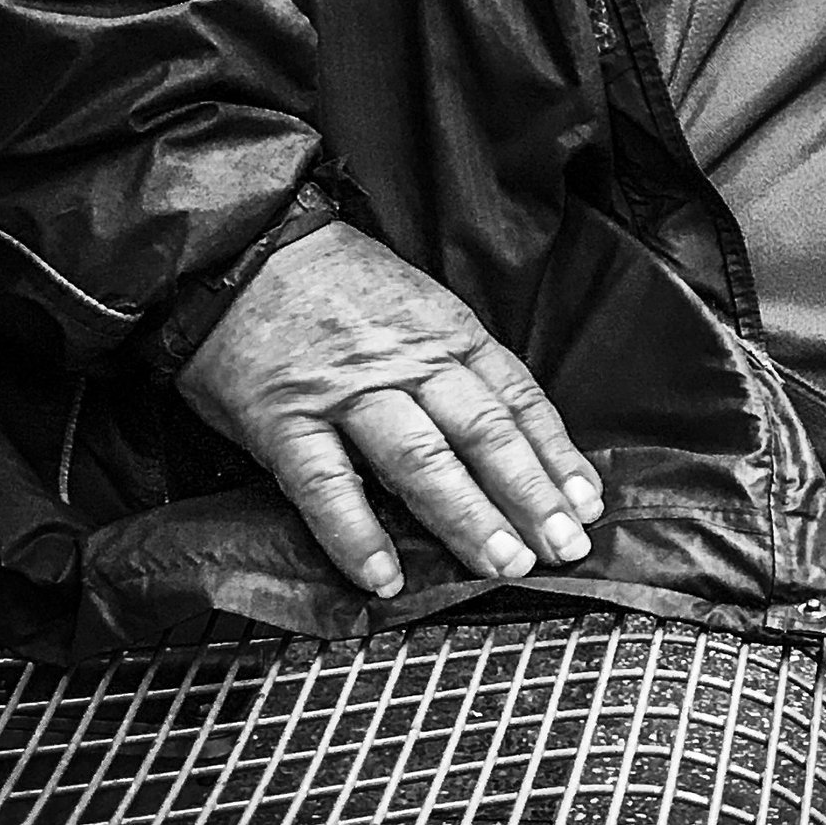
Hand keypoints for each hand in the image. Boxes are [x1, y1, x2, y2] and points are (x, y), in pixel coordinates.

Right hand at [179, 222, 604, 597]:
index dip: (556, 456)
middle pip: (483, 434)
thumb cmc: (332, 286)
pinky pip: (326, 486)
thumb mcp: (416, 306)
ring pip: (420, 461)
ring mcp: (346, 392)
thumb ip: (456, 367)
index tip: (587, 504)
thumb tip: (509, 441)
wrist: (238, 247)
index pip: (517, 401)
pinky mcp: (284, 420)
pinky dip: (356, 535)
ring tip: (502, 565)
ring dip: (466, 518)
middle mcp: (407, 362)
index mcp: (446, 333)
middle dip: (530, 496)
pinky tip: (384, 578)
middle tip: (563, 547)